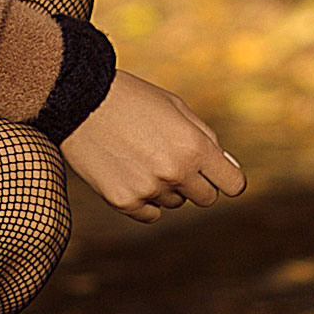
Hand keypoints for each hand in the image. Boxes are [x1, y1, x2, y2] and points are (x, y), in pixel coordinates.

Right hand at [60, 69, 246, 225]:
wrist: (79, 99)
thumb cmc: (132, 99)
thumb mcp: (176, 107)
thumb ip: (206, 139)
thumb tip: (230, 168)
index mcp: (194, 147)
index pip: (233, 185)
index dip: (225, 177)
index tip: (214, 172)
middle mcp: (175, 172)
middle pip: (206, 198)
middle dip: (196, 182)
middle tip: (171, 159)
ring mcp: (149, 189)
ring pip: (174, 202)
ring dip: (166, 186)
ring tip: (140, 156)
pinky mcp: (124, 201)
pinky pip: (149, 213)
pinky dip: (144, 199)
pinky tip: (129, 172)